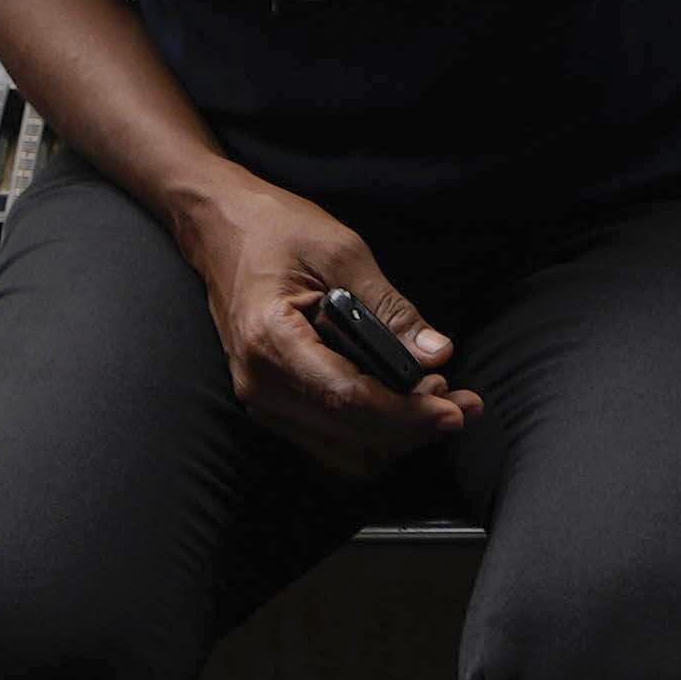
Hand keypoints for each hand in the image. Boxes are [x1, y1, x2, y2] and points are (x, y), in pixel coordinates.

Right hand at [166, 175, 471, 479]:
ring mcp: (261, 399)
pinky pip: (330, 440)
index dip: (408, 413)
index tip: (455, 410)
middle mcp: (260, 383)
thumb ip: (390, 308)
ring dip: (396, 436)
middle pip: (351, 435)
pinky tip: (403, 402)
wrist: (219, 228)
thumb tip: (437, 355)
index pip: (349, 398)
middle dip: (412, 427)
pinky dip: (372, 432)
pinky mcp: (272, 403)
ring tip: (438, 399)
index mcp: (271, 340)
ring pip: (344, 450)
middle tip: (461, 401)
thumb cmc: (274, 229)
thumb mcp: (341, 251)